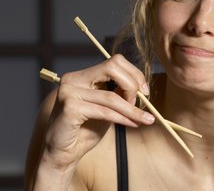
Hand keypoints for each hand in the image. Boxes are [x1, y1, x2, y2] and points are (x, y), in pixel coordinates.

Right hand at [42, 54, 154, 169]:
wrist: (64, 154)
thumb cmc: (86, 130)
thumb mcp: (107, 107)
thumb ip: (120, 94)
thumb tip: (142, 88)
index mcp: (82, 76)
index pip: (114, 61)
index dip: (134, 73)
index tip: (144, 90)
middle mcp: (73, 79)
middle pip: (112, 68)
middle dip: (132, 85)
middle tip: (142, 102)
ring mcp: (69, 92)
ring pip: (111, 96)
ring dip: (132, 109)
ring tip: (145, 119)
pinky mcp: (70, 108)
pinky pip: (104, 111)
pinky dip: (122, 118)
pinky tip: (132, 124)